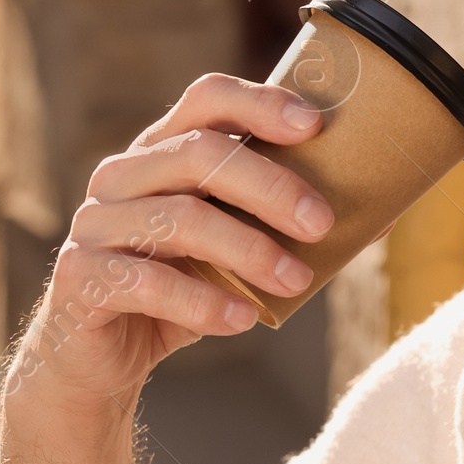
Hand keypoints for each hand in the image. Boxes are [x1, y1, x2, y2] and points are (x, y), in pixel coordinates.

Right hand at [11, 75, 336, 419]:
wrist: (100, 363)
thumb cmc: (178, 295)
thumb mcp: (235, 256)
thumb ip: (286, 228)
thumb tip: (384, 214)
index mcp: (160, 153)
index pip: (206, 100)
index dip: (260, 103)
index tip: (315, 126)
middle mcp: (121, 176)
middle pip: (198, 155)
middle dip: (270, 186)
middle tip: (322, 223)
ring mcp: (94, 224)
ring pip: (179, 218)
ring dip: (249, 250)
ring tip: (296, 282)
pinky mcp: (79, 277)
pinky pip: (145, 281)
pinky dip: (202, 302)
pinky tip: (243, 321)